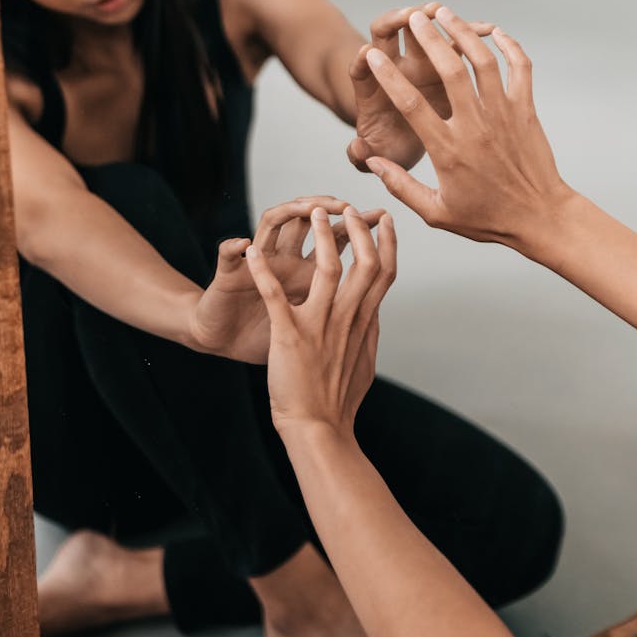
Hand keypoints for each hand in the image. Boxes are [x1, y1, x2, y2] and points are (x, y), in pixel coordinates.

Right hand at [189, 196, 384, 362]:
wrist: (225, 339)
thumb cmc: (267, 329)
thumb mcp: (309, 320)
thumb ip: (337, 306)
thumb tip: (374, 303)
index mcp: (304, 270)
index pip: (334, 239)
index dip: (357, 228)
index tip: (382, 218)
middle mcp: (281, 257)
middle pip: (304, 220)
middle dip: (326, 208)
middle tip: (345, 205)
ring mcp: (253, 262)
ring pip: (269, 224)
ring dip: (287, 212)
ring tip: (304, 208)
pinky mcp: (227, 274)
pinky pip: (226, 257)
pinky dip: (232, 249)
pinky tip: (243, 244)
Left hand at [246, 205, 395, 437]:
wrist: (316, 429)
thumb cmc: (339, 401)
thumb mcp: (365, 363)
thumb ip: (370, 334)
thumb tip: (377, 315)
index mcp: (365, 322)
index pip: (383, 273)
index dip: (386, 242)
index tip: (384, 219)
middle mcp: (347, 318)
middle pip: (363, 263)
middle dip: (357, 229)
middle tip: (347, 207)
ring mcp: (320, 325)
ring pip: (326, 268)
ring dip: (321, 236)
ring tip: (313, 212)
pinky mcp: (290, 334)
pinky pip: (274, 294)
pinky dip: (261, 271)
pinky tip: (251, 252)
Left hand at [347, 3, 493, 172]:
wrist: (410, 142)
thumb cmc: (390, 147)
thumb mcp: (376, 153)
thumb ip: (360, 155)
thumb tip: (358, 150)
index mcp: (372, 91)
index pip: (359, 69)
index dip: (361, 60)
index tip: (367, 54)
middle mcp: (393, 69)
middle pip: (385, 34)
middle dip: (395, 21)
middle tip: (410, 17)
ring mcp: (419, 62)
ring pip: (420, 29)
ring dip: (430, 17)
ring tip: (444, 14)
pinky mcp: (444, 63)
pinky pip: (454, 41)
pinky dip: (467, 32)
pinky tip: (486, 30)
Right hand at [362, 7, 572, 251]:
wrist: (540, 218)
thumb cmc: (487, 218)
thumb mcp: (436, 212)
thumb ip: (400, 186)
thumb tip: (373, 163)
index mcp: (448, 150)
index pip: (411, 105)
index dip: (388, 78)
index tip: (372, 57)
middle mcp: (475, 127)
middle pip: (448, 71)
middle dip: (428, 38)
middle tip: (414, 16)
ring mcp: (504, 116)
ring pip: (482, 62)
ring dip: (462, 33)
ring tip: (445, 13)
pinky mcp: (526, 111)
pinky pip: (520, 69)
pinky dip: (509, 46)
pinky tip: (495, 32)